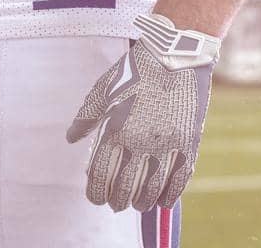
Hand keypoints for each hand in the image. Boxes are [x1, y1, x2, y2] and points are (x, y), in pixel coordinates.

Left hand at [67, 13, 220, 212]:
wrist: (175, 55)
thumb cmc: (134, 71)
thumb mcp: (103, 90)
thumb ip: (86, 117)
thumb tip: (71, 139)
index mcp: (117, 130)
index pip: (101, 174)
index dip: (96, 192)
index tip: (95, 199)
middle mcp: (141, 141)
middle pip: (125, 185)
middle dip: (117, 200)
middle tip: (115, 205)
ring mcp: (168, 144)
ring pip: (153, 186)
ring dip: (142, 201)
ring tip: (136, 205)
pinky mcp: (190, 142)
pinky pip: (180, 177)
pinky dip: (171, 194)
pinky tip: (164, 202)